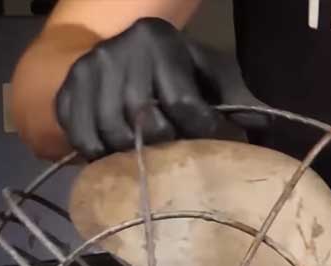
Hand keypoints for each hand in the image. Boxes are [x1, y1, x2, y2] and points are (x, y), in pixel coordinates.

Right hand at [53, 17, 255, 159]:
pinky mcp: (66, 93)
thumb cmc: (172, 69)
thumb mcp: (204, 73)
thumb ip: (233, 98)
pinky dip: (102, 157)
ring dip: (135, 158)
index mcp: (157, 40)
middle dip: (169, 148)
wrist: (110, 50)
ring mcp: (87, 72)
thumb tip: (264, 126)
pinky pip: (84, 141)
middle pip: (149, 126)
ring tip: (150, 160)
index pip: (184, 103)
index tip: (213, 145)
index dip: (202, 133)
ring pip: (116, 137)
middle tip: (179, 156)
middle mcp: (118, 51)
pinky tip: (118, 158)